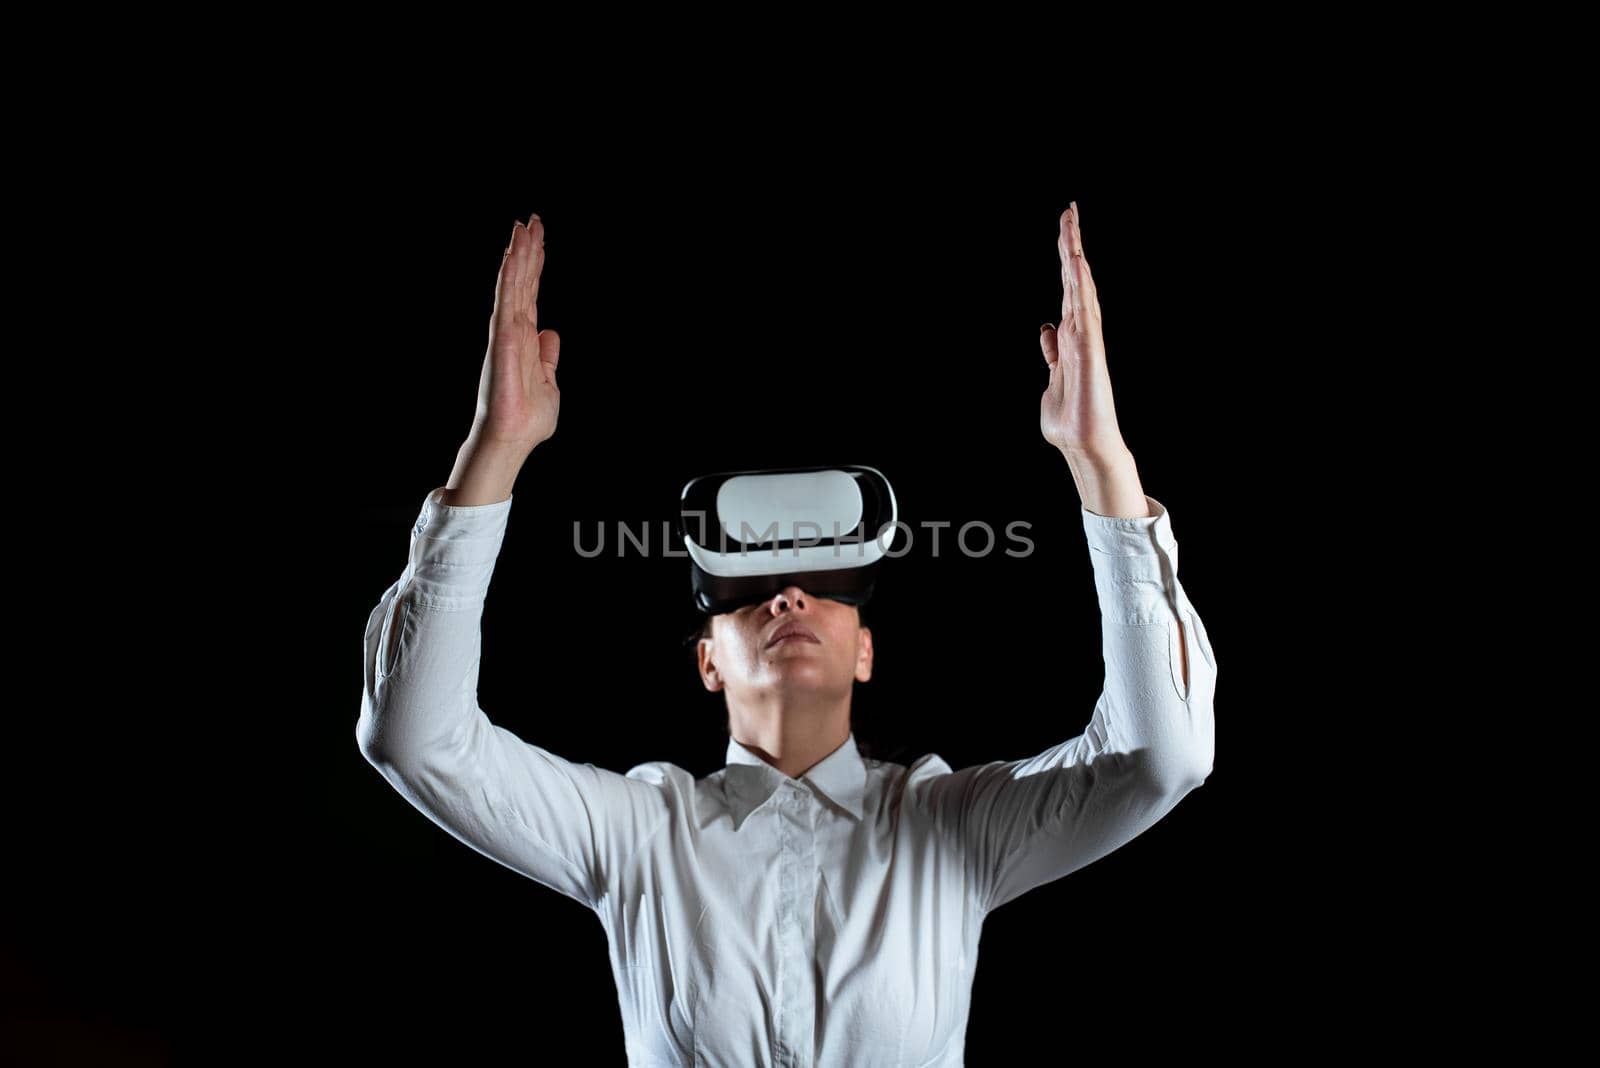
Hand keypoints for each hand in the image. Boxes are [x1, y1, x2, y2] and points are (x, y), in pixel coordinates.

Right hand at [470, 214, 560, 453]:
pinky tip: (511, 257)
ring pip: (511, 286)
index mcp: (525, 337)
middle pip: (521, 282)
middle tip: (531, 220)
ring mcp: (505, 333)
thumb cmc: (527, 418)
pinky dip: (508, 279)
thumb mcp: (549, 382)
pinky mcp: (502, 341)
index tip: (538, 237)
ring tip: (522, 228)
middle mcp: (513, 330)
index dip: (534, 265)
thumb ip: (548, 356)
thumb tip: (550, 334)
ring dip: (516, 256)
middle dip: (526, 251)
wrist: (513, 439)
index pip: (531, 292)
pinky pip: (505, 302)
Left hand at [1039, 202, 1127, 458]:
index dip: (1065, 258)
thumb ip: (1052, 353)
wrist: (1084, 444)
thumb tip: (1047, 329)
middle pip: (1075, 280)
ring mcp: (1087, 340)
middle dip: (1071, 245)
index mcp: (1071, 335)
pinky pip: (1086, 313)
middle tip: (1069, 211)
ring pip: (1081, 288)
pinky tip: (1078, 265)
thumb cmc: (1070, 417)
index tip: (1064, 228)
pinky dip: (1082, 288)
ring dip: (1075, 257)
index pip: (1067, 288)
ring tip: (1071, 225)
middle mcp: (1081, 331)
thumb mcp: (1052, 378)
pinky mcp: (1090, 352)